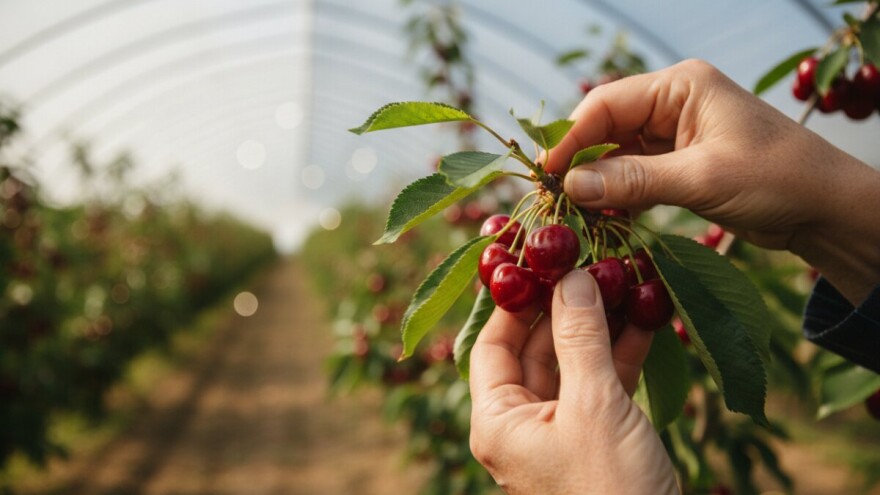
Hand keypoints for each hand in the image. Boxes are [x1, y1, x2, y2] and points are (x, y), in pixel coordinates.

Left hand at [468, 270, 677, 494]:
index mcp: (498, 420)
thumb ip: (581, 338)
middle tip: (589, 261)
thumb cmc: (611, 489)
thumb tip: (572, 277)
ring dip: (600, 324)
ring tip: (624, 278)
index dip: (512, 301)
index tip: (537, 261)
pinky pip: (603, 381)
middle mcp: (521, 423)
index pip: (491, 344)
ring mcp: (560, 429)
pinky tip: (647, 314)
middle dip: (566, 306)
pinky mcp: (597, 435)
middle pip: (535, 347)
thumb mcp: (594, 406)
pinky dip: (623, 351)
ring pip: (575, 361)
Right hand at [547, 59, 879, 304]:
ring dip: (595, 182)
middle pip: (607, 127)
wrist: (827, 209)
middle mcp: (674, 105)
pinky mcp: (680, 165)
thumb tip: (572, 187)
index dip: (570, 138)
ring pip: (617, 154)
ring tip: (572, 212)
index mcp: (681, 87)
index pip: (607, 104)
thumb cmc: (779, 179)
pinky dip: (617, 195)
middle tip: (552, 198)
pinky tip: (602, 217)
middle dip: (579, 161)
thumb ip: (634, 180)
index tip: (544, 174)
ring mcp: (676, 136)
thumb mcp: (702, 178)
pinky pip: (634, 175)